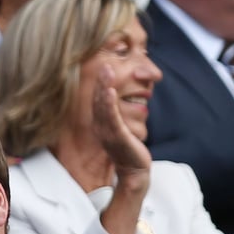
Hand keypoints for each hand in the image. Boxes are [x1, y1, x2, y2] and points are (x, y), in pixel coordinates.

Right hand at [92, 63, 151, 177]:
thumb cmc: (129, 148)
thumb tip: (120, 98)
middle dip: (100, 81)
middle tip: (103, 63)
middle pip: (98, 101)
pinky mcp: (117, 138)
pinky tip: (110, 92)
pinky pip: (112, 119)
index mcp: (101, 124)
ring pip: (103, 107)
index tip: (103, 66)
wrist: (134, 170)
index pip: (98, 100)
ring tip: (107, 72)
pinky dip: (109, 105)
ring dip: (104, 88)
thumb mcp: (121, 128)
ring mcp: (108, 133)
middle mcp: (101, 128)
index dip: (99, 84)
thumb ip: (118, 114)